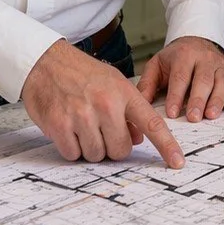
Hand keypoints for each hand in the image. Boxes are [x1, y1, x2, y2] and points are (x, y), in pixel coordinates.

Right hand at [22, 38, 183, 167]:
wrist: (45, 62)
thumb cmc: (82, 73)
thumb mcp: (113, 82)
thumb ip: (129, 109)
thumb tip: (139, 139)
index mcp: (124, 93)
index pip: (152, 124)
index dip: (167, 146)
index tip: (178, 162)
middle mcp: (106, 104)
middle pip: (121, 150)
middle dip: (112, 146)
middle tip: (100, 129)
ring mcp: (82, 115)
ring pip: (96, 155)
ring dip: (90, 147)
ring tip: (81, 125)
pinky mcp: (59, 125)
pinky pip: (73, 154)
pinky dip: (71, 147)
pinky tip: (67, 128)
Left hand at [137, 36, 223, 121]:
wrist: (196, 42)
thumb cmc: (175, 59)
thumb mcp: (157, 65)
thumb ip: (147, 84)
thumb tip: (139, 105)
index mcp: (184, 55)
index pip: (180, 77)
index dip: (176, 95)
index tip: (173, 113)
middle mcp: (204, 58)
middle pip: (203, 80)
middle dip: (198, 100)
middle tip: (193, 118)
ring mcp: (220, 64)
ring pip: (222, 82)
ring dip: (217, 100)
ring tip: (211, 115)